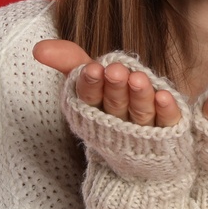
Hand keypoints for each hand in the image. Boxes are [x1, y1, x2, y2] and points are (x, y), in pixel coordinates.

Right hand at [32, 39, 183, 127]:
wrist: (142, 159)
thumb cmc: (111, 109)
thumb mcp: (92, 80)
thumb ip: (69, 60)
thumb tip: (38, 49)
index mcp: (95, 111)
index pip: (89, 98)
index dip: (91, 84)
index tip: (93, 68)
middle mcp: (119, 122)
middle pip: (115, 105)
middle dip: (115, 88)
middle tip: (116, 71)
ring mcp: (144, 130)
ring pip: (141, 114)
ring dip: (139, 96)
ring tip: (139, 79)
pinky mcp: (169, 134)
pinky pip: (168, 122)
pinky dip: (165, 110)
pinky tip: (165, 95)